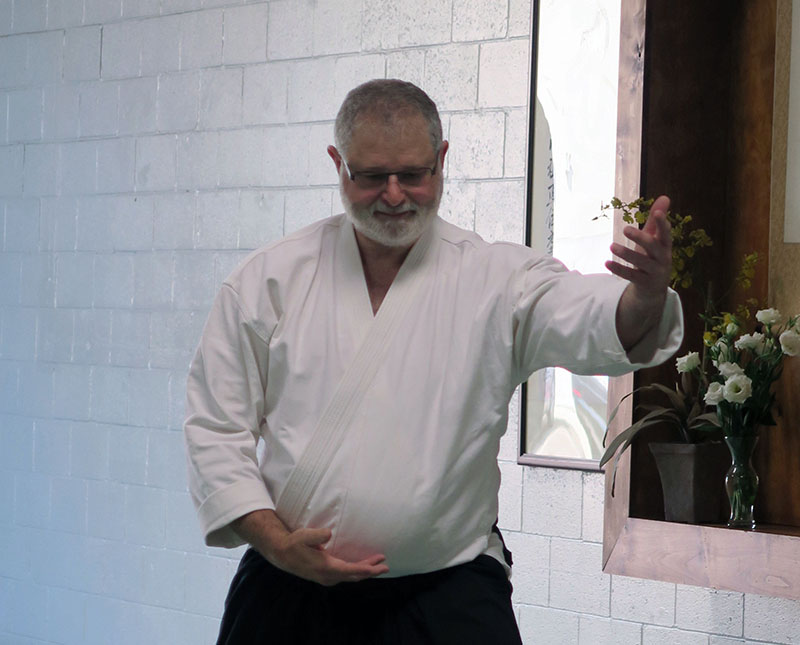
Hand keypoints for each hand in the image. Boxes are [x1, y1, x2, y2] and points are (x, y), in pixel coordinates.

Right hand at [232, 509, 388, 585]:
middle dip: (370, 571)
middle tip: (386, 566)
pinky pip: (346, 574)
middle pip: (354, 575)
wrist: (282, 554)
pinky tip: (362, 566)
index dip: (365, 569)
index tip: (378, 567)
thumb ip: (317, 535)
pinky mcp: (326, 574)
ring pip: (351, 576)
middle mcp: (328, 575)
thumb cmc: (294, 543)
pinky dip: (356, 571)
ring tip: (378, 563)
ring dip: (365, 570)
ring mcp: (327, 577)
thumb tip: (328, 534)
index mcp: (325, 567)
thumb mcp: (304, 536)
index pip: (350, 570)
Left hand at [605, 194, 672, 298]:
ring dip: (626, 254)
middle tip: (625, 229)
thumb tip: (665, 197)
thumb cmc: (653, 258)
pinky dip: (619, 269)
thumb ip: (656, 221)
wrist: (654, 290)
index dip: (663, 223)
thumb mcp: (655, 240)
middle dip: (641, 238)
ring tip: (611, 246)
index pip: (666, 233)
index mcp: (665, 246)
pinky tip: (607, 263)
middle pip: (653, 247)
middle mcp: (663, 259)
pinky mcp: (645, 283)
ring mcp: (655, 272)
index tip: (657, 213)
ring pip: (641, 262)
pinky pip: (631, 276)